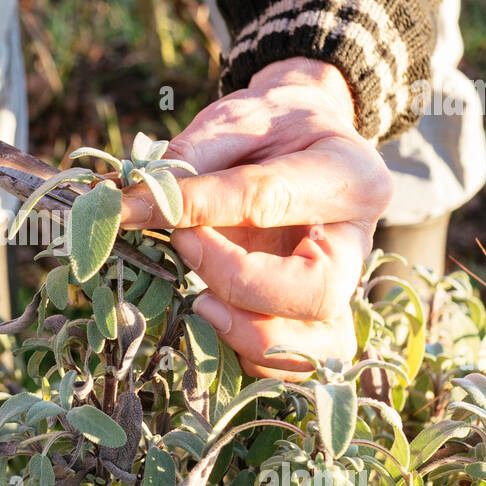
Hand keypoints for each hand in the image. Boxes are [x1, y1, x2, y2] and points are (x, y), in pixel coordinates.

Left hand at [122, 58, 392, 379]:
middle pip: (317, 293)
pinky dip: (249, 354)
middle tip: (183, 245)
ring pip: (318, 347)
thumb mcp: (234, 120)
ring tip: (200, 301)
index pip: (271, 200)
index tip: (138, 205)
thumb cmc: (268, 129)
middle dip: (236, 282)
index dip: (199, 207)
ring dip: (247, 333)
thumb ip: (189, 160)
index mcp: (351, 176)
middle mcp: (358, 243)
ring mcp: (343, 290)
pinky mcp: (316, 321)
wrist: (299, 140)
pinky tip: (211, 317)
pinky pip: (295, 365)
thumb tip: (128, 205)